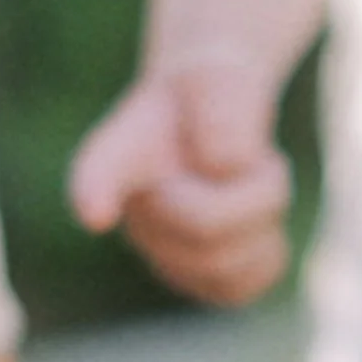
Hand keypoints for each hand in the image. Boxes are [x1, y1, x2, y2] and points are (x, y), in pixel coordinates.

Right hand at [68, 59, 291, 306]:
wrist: (217, 124)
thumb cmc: (210, 97)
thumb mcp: (219, 76)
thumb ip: (222, 103)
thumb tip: (226, 166)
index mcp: (120, 153)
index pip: (100, 172)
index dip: (95, 192)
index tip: (94, 213)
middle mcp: (134, 215)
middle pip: (205, 224)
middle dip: (250, 188)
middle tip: (250, 156)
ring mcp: (165, 258)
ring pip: (230, 261)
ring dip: (264, 213)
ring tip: (252, 179)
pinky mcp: (203, 285)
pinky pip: (247, 283)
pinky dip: (267, 250)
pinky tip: (255, 222)